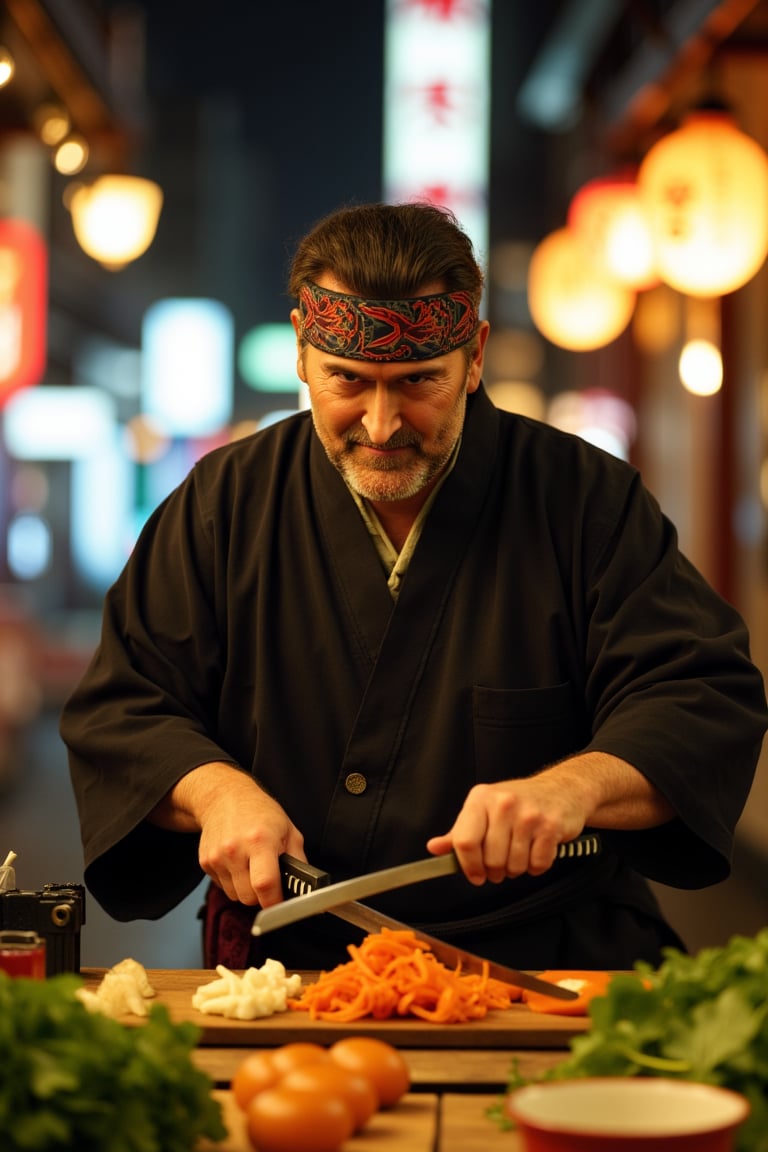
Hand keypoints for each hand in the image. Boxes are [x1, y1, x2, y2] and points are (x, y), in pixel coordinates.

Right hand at [151, 762, 304, 907]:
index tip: (281, 905)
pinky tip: (238, 863)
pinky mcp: (205, 863)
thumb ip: (298, 860)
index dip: (275, 902)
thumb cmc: (260, 813)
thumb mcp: (289, 830)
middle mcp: (235, 850)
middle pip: (248, 897)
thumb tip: (307, 888)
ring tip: (252, 867)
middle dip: (261, 896)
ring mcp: (217, 857)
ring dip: (246, 889)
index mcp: (260, 841)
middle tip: (268, 880)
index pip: (265, 884)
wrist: (225, 797)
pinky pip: (222, 887)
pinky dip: (232, 882)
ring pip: (235, 896)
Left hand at [426, 775, 587, 885]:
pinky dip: (537, 867)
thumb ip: (459, 831)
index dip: (469, 866)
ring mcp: (528, 815)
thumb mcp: (484, 809)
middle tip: (502, 865)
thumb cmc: (519, 802)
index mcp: (480, 799)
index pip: (465, 842)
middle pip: (491, 860)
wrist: (561, 789)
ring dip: (517, 869)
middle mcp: (503, 803)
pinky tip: (537, 852)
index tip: (476, 875)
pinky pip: (538, 865)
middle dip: (496, 871)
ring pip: (514, 866)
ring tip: (520, 855)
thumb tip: (434, 848)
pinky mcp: (551, 826)